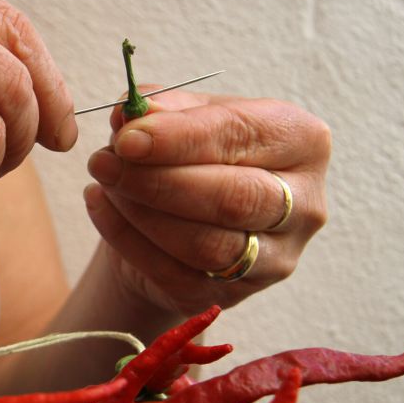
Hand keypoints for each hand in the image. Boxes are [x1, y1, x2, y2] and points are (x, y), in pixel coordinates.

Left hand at [83, 88, 330, 313]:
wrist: (182, 215)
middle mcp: (303, 205)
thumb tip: (130, 113)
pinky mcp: (233, 295)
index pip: (244, 137)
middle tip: (106, 162)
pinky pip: (175, 274)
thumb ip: (161, 107)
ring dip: (142, 212)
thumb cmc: (193, 154)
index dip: (182, 138)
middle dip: (161, 181)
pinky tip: (100, 205)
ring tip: (102, 180)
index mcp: (302, 143)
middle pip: (235, 198)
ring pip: (207, 245)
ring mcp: (275, 259)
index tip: (127, 136)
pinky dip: (127, 239)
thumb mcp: (183, 116)